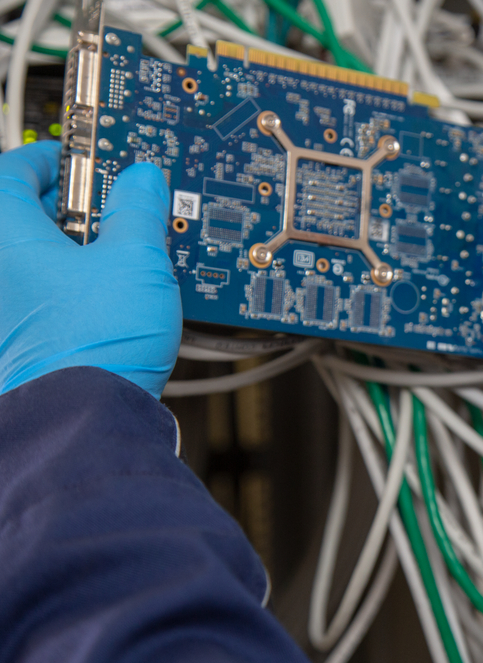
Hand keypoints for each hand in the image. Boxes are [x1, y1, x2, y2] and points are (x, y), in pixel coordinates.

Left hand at [0, 142, 181, 398]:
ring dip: (63, 250)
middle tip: (104, 209)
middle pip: (17, 217)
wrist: (81, 422)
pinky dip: (58, 290)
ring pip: (25, 262)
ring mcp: (1, 314)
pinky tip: (100, 303)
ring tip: (111, 258)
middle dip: (61, 207)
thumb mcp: (137, 262)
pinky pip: (29, 300)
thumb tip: (141, 180)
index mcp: (4, 235)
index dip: (49, 159)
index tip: (78, 162)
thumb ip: (138, 210)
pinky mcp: (13, 345)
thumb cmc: (95, 344)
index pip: (12, 170)